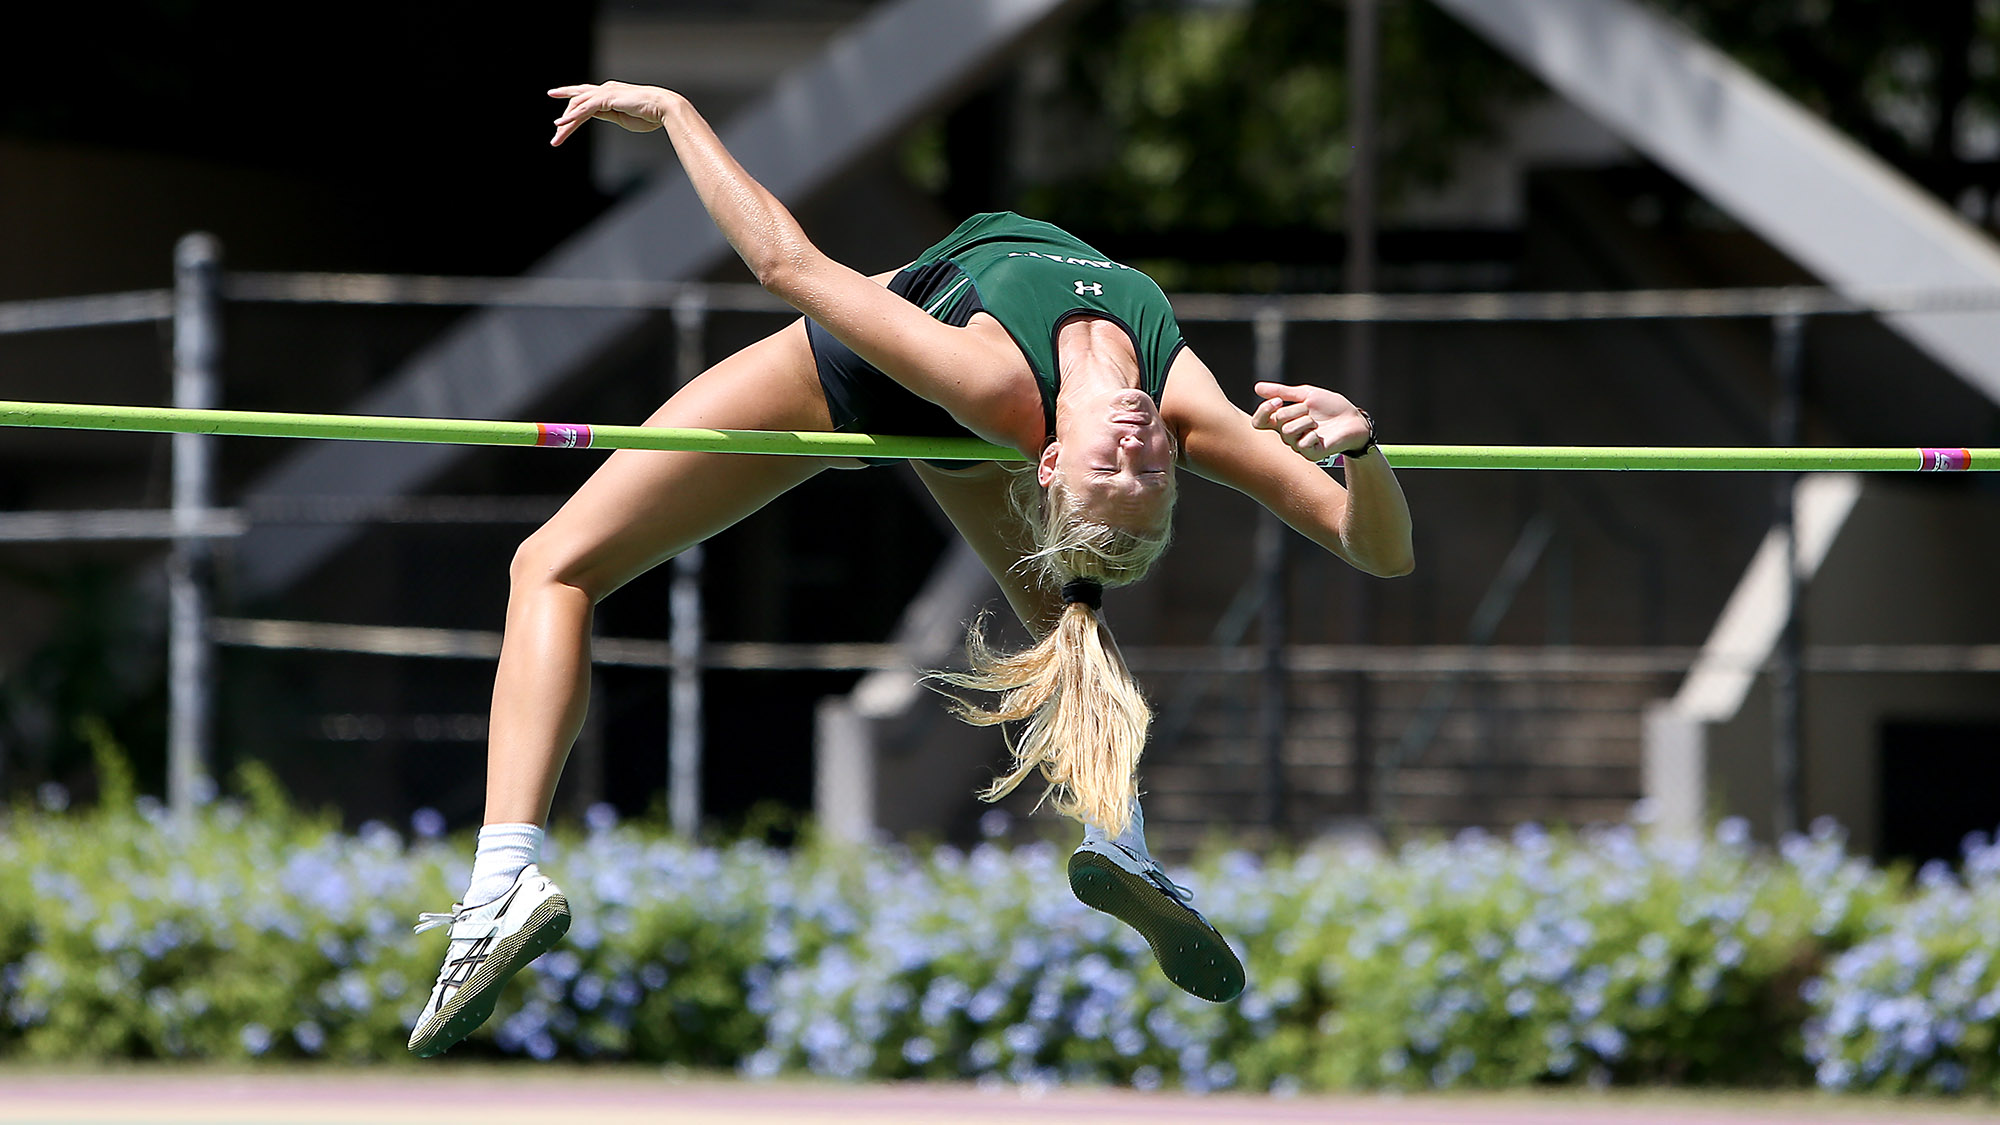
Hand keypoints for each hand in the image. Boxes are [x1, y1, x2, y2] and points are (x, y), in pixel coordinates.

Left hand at [548, 82, 673, 145]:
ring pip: (578, 106)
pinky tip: (561, 125)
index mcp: (610, 93)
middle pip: (577, 101)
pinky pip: (584, 109)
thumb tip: (595, 115)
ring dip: (566, 123)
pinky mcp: (606, 98)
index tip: (559, 116)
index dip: (570, 102)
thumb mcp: (622, 118)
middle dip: (565, 117)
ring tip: (556, 137)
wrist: (665, 108)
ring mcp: (605, 92)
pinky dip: (572, 117)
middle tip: (555, 134)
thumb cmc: (650, 115)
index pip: (585, 98)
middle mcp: (605, 89)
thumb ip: (607, 115)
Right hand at [1251, 382, 1371, 461]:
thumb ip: (1282, 392)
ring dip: (1306, 421)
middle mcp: (1287, 435)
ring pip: (1288, 431)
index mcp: (1284, 420)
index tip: (1278, 400)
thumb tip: (1257, 388)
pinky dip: (1313, 434)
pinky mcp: (1309, 454)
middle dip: (1297, 409)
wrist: (1353, 419)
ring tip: (1317, 422)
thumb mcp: (1306, 394)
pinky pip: (1301, 443)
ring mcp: (1298, 446)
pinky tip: (1321, 434)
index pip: (1260, 422)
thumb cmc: (1331, 406)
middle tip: (1311, 410)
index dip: (1264, 410)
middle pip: (1278, 420)